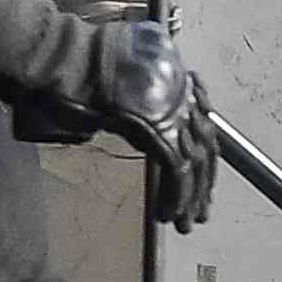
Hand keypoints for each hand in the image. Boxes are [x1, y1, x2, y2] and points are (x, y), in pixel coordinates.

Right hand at [66, 13, 218, 227]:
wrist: (75, 58)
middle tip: (200, 212)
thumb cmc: (87, 69)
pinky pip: (177, 171)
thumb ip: (139, 107)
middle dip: (203, 185)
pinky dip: (175, 197)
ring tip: (186, 222)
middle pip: (205, 149)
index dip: (204, 162)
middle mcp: (183, 96)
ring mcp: (174, 112)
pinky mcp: (160, 129)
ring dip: (190, 198)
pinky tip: (168, 214)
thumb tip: (140, 129)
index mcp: (177, 83)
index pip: (203, 130)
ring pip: (195, 164)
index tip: (202, 184)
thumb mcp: (122, 88)